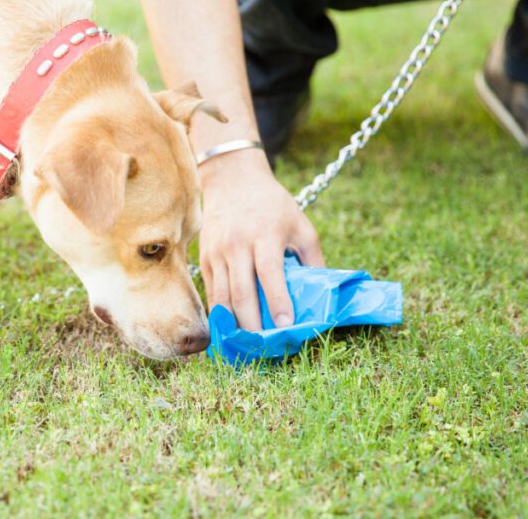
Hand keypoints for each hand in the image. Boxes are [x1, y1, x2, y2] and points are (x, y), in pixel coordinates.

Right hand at [199, 149, 324, 330]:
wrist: (232, 180)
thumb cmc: (273, 206)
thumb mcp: (301, 225)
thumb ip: (313, 259)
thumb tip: (322, 296)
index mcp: (266, 234)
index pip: (270, 273)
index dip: (278, 301)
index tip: (285, 326)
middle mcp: (238, 244)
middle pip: (242, 291)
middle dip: (252, 323)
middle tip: (263, 347)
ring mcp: (218, 252)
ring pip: (223, 296)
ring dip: (234, 324)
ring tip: (246, 345)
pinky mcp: (205, 258)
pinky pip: (212, 292)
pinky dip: (220, 314)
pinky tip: (230, 330)